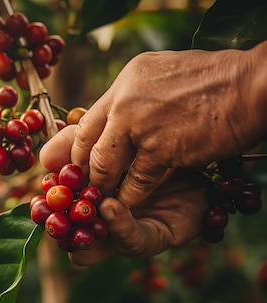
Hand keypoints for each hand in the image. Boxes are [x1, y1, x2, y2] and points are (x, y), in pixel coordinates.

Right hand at [39, 126, 208, 264]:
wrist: (203, 160)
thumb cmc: (151, 148)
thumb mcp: (110, 138)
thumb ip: (77, 143)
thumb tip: (43, 157)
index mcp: (83, 197)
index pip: (50, 209)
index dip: (43, 202)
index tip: (44, 184)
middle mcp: (97, 221)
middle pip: (61, 236)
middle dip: (55, 223)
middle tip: (53, 205)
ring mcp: (121, 234)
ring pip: (86, 251)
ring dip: (82, 231)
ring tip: (83, 208)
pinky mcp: (151, 239)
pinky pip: (130, 240)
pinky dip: (118, 225)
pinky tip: (111, 206)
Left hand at [61, 43, 266, 207]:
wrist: (250, 85)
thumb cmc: (213, 80)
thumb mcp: (159, 75)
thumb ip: (133, 96)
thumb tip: (114, 113)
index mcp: (123, 83)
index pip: (86, 121)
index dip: (78, 147)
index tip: (76, 163)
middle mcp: (124, 102)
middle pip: (88, 145)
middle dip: (84, 170)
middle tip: (84, 186)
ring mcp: (139, 126)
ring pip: (106, 166)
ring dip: (103, 186)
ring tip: (103, 197)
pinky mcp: (161, 149)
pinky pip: (135, 181)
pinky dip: (130, 196)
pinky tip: (127, 203)